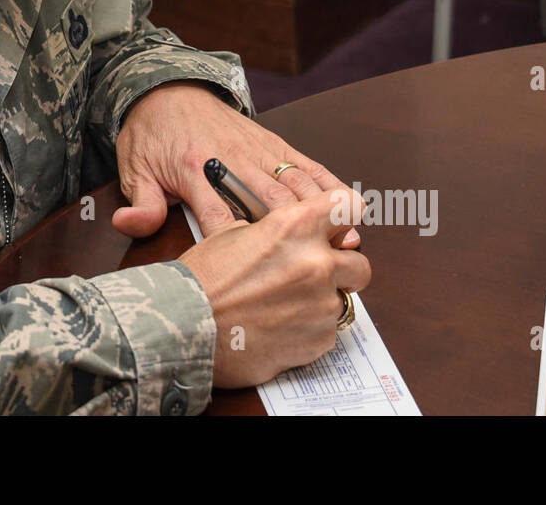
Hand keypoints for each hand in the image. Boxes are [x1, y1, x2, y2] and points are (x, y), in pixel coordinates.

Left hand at [113, 81, 360, 247]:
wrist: (167, 89)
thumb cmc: (152, 135)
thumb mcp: (134, 170)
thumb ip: (140, 203)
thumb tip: (129, 225)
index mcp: (195, 173)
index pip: (218, 216)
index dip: (237, 246)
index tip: (256, 273)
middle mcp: (232, 162)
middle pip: (269, 202)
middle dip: (296, 233)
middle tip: (321, 261)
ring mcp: (257, 151)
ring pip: (295, 184)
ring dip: (322, 211)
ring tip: (345, 238)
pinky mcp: (273, 142)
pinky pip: (306, 164)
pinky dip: (330, 183)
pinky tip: (351, 205)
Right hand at [178, 190, 370, 386]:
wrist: (185, 328)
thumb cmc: (201, 280)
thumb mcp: (232, 233)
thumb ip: (273, 230)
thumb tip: (289, 232)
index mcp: (295, 226)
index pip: (349, 206)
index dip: (345, 216)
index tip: (341, 226)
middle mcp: (317, 263)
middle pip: (360, 263)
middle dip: (342, 270)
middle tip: (314, 276)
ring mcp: (321, 304)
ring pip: (343, 300)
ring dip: (321, 302)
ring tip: (284, 306)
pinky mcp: (319, 340)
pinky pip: (327, 331)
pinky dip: (309, 330)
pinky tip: (278, 327)